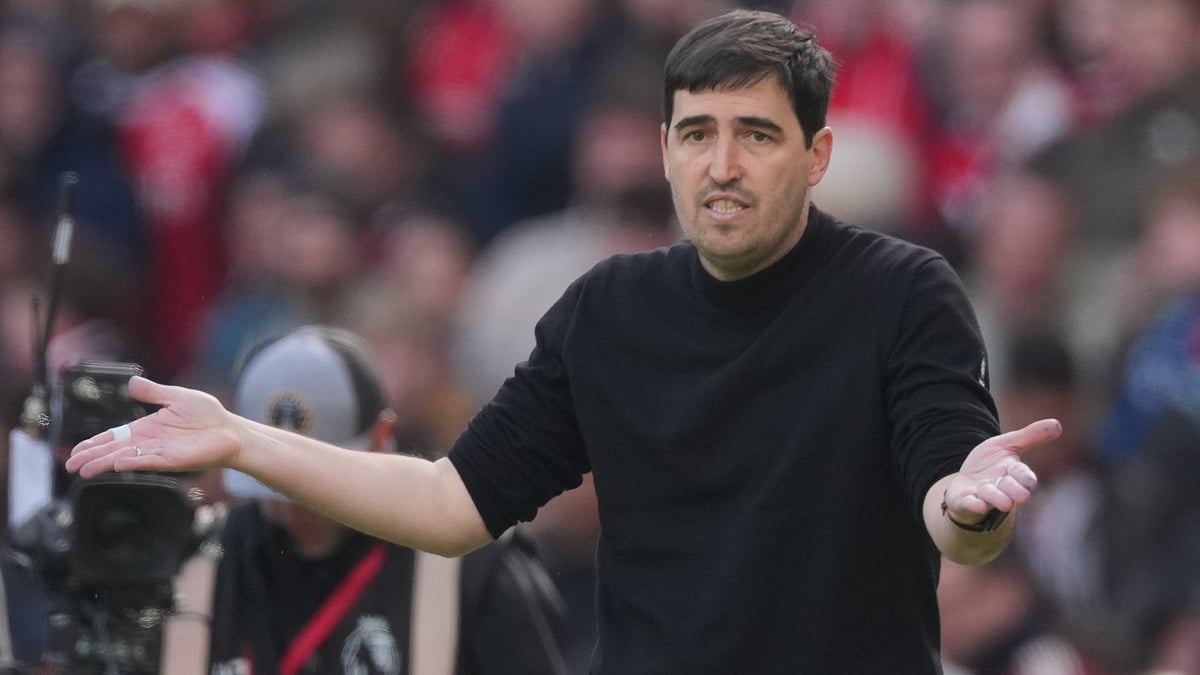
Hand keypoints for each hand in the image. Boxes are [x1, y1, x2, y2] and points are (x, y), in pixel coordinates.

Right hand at [65, 376, 241, 477]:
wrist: (231, 431)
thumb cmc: (208, 416)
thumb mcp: (177, 398)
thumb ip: (153, 392)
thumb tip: (131, 381)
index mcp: (147, 428)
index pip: (114, 437)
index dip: (95, 444)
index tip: (76, 452)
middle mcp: (149, 443)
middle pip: (114, 451)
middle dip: (91, 458)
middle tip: (70, 466)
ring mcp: (160, 453)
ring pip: (126, 459)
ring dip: (105, 464)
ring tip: (85, 470)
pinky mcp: (174, 460)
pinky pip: (149, 462)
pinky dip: (133, 463)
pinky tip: (117, 464)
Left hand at [942, 418, 1061, 523]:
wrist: (967, 479)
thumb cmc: (991, 463)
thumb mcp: (1007, 444)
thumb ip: (1030, 436)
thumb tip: (1058, 424)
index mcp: (1011, 470)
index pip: (1021, 474)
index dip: (1026, 477)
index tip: (1031, 482)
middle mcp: (999, 485)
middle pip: (1009, 488)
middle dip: (1015, 491)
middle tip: (1022, 496)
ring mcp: (982, 494)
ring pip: (991, 496)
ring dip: (997, 498)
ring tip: (1005, 504)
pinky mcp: (966, 499)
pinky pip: (969, 503)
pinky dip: (974, 504)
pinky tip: (979, 505)